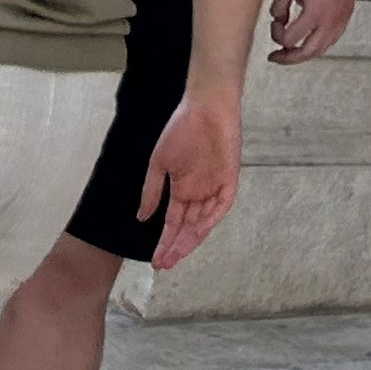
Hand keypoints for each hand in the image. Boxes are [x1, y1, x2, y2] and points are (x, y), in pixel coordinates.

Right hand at [140, 89, 241, 267]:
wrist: (205, 105)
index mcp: (182, 189)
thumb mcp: (160, 163)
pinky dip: (212, 216)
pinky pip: (222, 203)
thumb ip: (152, 191)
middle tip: (164, 264)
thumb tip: (141, 219)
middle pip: (188, 227)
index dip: (165, 241)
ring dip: (191, 238)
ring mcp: (215, 185)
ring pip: (204, 220)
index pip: (173, 223)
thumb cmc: (181, 129)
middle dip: (176, 246)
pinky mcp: (229, 177)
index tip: (155, 261)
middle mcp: (199, 192)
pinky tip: (200, 229)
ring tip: (176, 254)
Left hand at [267, 0, 362, 60]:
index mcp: (314, 14)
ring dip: (303, 53)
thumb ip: (278, 6)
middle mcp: (329, 22)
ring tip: (291, 50)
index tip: (275, 22)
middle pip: (307, 53)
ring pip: (321, 50)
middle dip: (288, 58)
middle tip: (275, 56)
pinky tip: (309, 38)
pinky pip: (332, 39)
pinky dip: (318, 44)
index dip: (276, 34)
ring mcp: (341, 20)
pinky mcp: (347, 15)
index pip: (290, 40)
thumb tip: (277, 20)